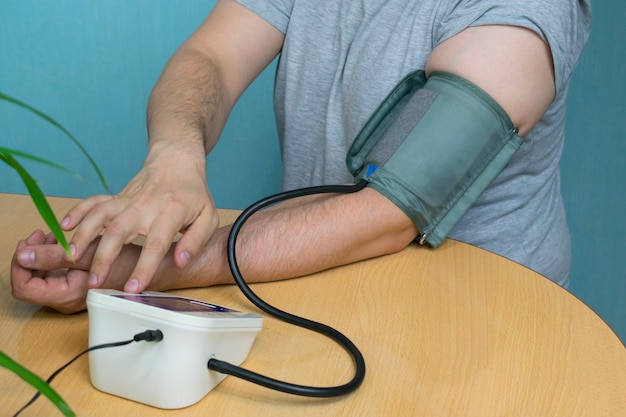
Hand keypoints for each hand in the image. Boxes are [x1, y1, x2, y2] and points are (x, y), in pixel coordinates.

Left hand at [11, 230, 139, 313]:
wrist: (149, 271)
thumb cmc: (124, 263)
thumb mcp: (87, 254)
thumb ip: (53, 256)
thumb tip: (23, 255)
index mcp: (65, 295)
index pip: (23, 286)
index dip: (20, 263)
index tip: (30, 242)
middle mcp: (64, 299)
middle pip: (29, 281)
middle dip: (32, 255)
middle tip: (43, 235)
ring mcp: (69, 294)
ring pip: (41, 276)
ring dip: (43, 254)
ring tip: (55, 237)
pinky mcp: (75, 287)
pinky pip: (53, 274)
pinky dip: (54, 257)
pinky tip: (64, 243)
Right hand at [60, 144, 217, 293]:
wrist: (177, 161)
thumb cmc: (194, 193)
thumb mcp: (208, 217)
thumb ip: (195, 240)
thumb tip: (180, 261)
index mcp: (171, 212)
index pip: (155, 244)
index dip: (143, 267)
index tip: (133, 289)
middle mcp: (145, 206)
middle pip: (119, 232)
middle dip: (104, 258)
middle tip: (94, 282)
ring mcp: (128, 200)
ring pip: (100, 216)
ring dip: (84, 235)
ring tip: (71, 257)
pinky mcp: (117, 196)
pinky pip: (93, 201)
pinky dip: (78, 211)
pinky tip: (65, 226)